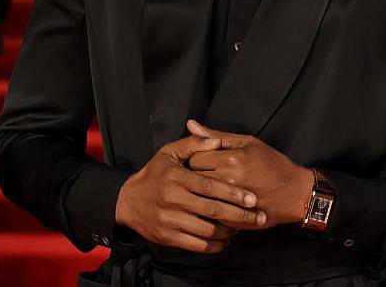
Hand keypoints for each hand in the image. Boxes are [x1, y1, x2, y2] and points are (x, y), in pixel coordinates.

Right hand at [115, 134, 265, 253]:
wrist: (127, 201)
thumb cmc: (153, 174)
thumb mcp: (168, 152)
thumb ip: (194, 143)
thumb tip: (216, 140)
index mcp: (177, 178)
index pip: (211, 186)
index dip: (233, 193)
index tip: (252, 198)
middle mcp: (173, 200)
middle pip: (213, 210)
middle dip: (239, 215)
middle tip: (257, 217)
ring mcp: (170, 220)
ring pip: (207, 230)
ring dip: (229, 231)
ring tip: (242, 227)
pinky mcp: (168, 237)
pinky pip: (197, 245)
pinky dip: (215, 245)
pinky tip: (225, 240)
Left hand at [187, 120, 313, 228]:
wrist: (296, 194)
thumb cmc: (273, 165)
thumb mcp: (247, 143)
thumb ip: (216, 135)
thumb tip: (190, 124)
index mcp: (232, 159)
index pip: (195, 158)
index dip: (199, 158)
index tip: (207, 160)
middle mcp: (229, 180)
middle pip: (194, 178)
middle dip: (198, 176)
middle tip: (211, 174)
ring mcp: (231, 202)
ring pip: (200, 197)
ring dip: (203, 193)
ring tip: (214, 189)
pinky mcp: (234, 219)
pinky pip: (210, 214)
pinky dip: (212, 209)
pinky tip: (221, 203)